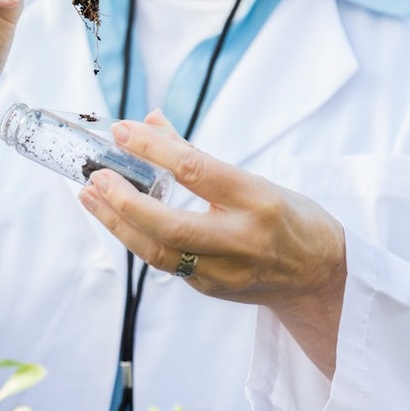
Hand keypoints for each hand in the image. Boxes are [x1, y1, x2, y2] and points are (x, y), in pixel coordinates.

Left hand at [78, 110, 347, 376]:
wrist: (319, 277)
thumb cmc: (288, 218)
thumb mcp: (255, 179)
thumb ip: (197, 155)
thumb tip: (149, 121)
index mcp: (257, 200)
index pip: (196, 171)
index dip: (154, 149)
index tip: (122, 131)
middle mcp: (241, 239)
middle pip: (172, 225)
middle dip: (126, 202)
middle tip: (97, 176)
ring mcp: (224, 270)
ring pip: (158, 252)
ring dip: (117, 224)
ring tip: (90, 196)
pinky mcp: (208, 289)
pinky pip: (164, 262)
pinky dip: (135, 239)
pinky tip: (114, 218)